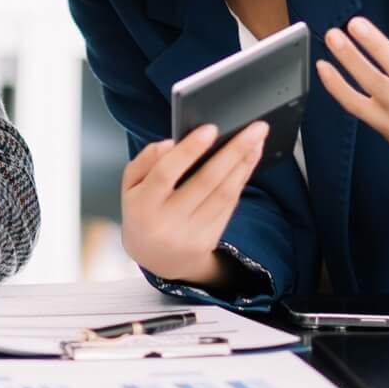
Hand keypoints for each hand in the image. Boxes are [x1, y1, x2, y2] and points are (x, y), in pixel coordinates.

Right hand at [119, 121, 268, 287]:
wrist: (156, 259)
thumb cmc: (143, 210)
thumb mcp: (130, 185)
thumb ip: (146, 160)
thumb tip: (172, 143)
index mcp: (142, 205)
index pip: (166, 173)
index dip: (189, 150)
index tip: (211, 129)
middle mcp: (167, 222)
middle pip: (205, 182)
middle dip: (233, 152)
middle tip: (255, 128)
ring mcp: (191, 234)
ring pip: (224, 194)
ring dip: (244, 164)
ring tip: (257, 140)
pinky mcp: (209, 240)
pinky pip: (229, 205)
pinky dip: (241, 180)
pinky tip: (248, 161)